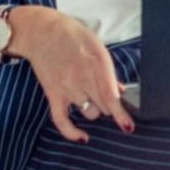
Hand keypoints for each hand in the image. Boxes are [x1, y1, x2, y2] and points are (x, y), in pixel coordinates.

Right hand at [8, 6, 133, 140]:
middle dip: (109, 105)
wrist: (41, 32)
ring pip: (90, 113)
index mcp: (98, 63)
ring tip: (91, 97)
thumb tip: (119, 91)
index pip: (111, 97)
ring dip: (94, 109)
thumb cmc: (73, 36)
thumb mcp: (97, 47)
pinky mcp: (53, 93)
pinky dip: (72, 132)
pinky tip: (82, 137)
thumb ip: (108, 71)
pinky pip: (62, 120)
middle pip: (104, 106)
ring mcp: (67, 87)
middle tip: (106, 95)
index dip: (121, 114)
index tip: (128, 127)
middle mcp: (83, 78)